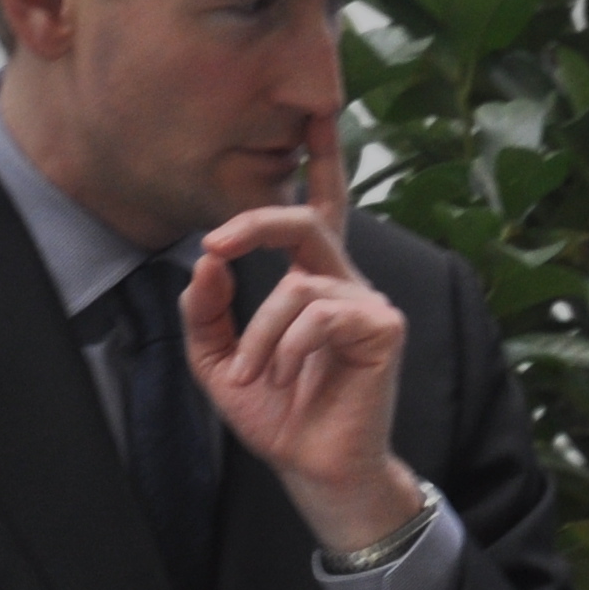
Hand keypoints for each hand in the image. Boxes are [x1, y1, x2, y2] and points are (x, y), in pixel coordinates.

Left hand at [184, 119, 418, 554]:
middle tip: (215, 245)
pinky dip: (286, 347)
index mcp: (312, 283)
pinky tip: (283, 378)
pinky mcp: (383, 328)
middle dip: (257, 222)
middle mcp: (344, 283)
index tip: (317, 117)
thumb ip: (207, 310)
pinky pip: (320, 313)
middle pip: (307, 220)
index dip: (322, 160)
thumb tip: (205, 260)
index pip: (317, 210)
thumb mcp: (219, 361)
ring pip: (297, 286)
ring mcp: (368, 303)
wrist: (314, 471)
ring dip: (259, 335)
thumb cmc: (279, 416)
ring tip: (254, 377)